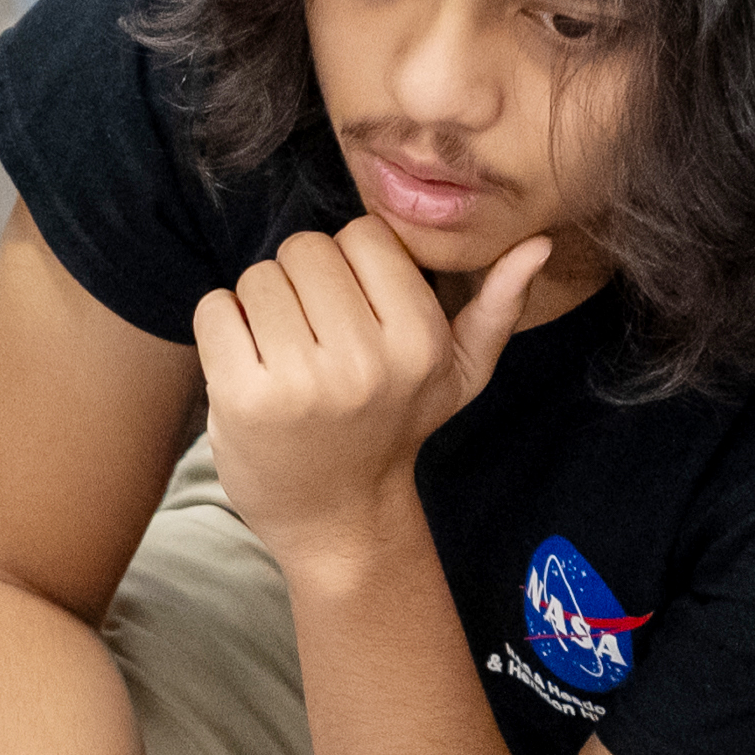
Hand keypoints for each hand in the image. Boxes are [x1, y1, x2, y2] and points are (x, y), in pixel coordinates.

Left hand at [192, 220, 541, 561]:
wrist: (338, 519)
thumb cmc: (395, 430)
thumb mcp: (460, 376)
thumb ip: (497, 309)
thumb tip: (538, 243)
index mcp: (419, 342)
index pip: (364, 235)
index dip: (352, 265)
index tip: (356, 311)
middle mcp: (364, 361)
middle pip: (306, 249)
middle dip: (304, 283)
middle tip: (315, 337)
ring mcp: (301, 381)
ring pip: (259, 277)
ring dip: (262, 307)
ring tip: (284, 356)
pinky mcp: (244, 396)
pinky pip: (216, 308)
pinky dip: (223, 328)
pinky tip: (249, 367)